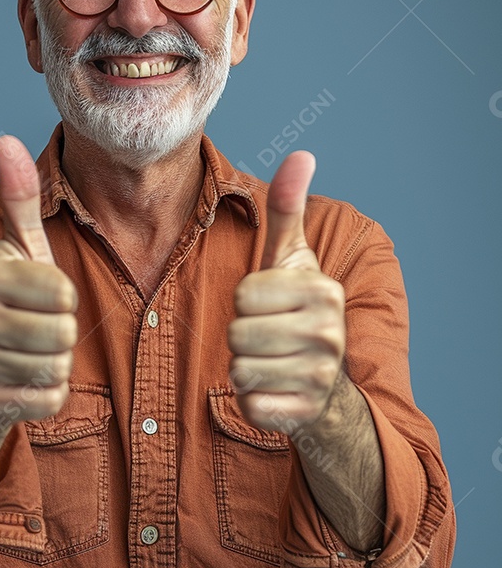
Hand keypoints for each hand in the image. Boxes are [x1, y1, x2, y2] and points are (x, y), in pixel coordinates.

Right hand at [0, 135, 76, 420]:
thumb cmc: (14, 301)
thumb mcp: (21, 249)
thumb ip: (19, 198)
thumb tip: (4, 138)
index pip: (62, 291)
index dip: (64, 296)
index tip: (41, 297)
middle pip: (64, 332)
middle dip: (63, 333)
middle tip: (37, 329)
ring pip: (59, 366)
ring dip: (56, 363)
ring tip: (30, 353)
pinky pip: (51, 398)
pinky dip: (48, 394)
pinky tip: (24, 380)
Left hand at [227, 151, 344, 430]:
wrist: (326, 385)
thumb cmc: (297, 310)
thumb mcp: (291, 259)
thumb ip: (287, 208)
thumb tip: (301, 153)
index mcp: (322, 291)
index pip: (243, 295)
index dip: (245, 302)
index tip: (269, 306)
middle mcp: (329, 333)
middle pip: (237, 333)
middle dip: (241, 337)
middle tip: (267, 338)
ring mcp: (319, 377)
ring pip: (239, 370)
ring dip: (244, 368)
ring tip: (270, 362)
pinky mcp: (303, 414)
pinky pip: (250, 404)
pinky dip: (252, 400)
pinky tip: (274, 390)